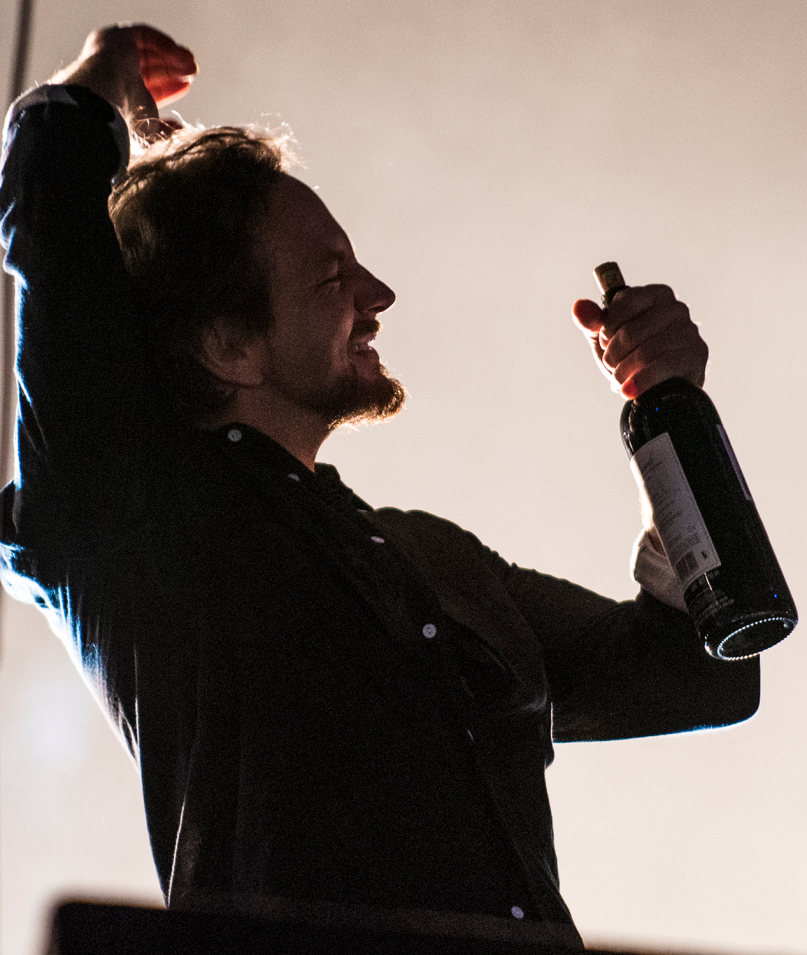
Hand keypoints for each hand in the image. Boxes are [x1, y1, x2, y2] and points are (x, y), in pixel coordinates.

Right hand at [50, 25, 196, 138]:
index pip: (146, 86)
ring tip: (191, 65)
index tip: (186, 85)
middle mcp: (112, 73)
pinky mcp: (116, 37)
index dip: (168, 85)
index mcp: (119, 96)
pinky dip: (165, 44)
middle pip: (148, 65)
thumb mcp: (151, 131)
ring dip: (173, 55)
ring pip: (148, 49)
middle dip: (173, 68)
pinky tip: (180, 55)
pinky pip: (145, 35)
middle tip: (193, 71)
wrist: (105, 106)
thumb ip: (166, 129)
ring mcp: (112, 53)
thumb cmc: (125, 126)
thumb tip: (182, 130)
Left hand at [572, 284, 707, 398]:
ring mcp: (688, 331)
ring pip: (645, 352)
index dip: (608, 328)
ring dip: (623, 372)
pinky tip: (629, 391)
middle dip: (613, 356)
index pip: (624, 303)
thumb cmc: (633, 355)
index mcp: (654, 295)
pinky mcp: (696, 355)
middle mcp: (675, 308)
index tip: (605, 341)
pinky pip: (663, 367)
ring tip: (619, 380)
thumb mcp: (608, 337)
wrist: (659, 386)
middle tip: (611, 366)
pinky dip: (641, 382)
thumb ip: (592, 321)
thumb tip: (578, 307)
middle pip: (631, 333)